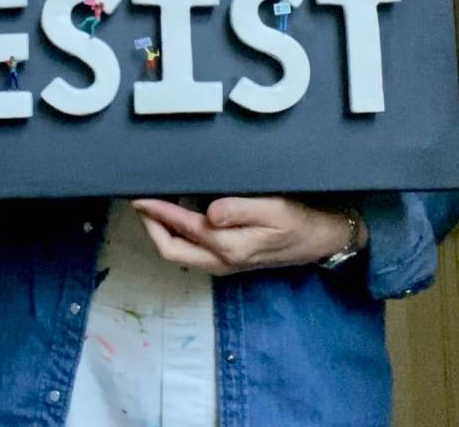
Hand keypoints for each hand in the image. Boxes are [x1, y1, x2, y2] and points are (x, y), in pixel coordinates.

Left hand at [131, 196, 367, 276]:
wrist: (320, 239)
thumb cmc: (298, 219)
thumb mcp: (273, 208)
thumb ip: (238, 210)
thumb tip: (207, 212)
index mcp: (228, 246)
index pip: (179, 230)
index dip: (156, 212)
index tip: (138, 194)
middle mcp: (221, 261)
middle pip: (170, 249)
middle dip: (150, 225)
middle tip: (141, 198)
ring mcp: (223, 264)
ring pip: (179, 252)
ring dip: (162, 230)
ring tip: (155, 202)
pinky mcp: (228, 260)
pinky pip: (192, 250)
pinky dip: (178, 233)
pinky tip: (179, 212)